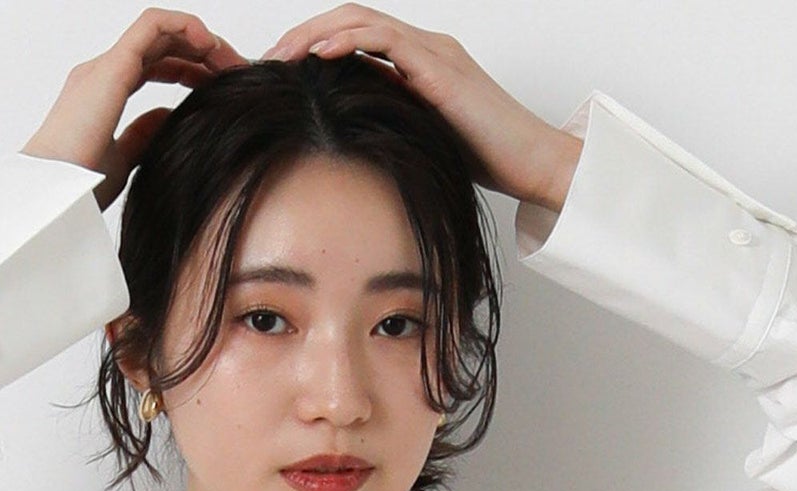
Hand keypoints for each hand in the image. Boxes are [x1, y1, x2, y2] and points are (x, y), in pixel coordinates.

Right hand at [21, 9, 248, 211]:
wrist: (55, 195)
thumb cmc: (79, 187)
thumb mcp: (123, 160)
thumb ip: (143, 135)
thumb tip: (168, 119)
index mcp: (105, 92)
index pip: (156, 64)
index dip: (192, 70)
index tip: (221, 88)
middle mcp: (104, 73)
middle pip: (163, 46)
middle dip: (203, 53)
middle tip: (236, 72)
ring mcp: (106, 66)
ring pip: (160, 30)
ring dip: (199, 38)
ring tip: (227, 59)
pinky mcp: (113, 66)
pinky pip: (152, 25)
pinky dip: (183, 26)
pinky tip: (208, 43)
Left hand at [261, 5, 581, 210]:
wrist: (531, 163)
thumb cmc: (482, 162)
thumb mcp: (419, 143)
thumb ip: (389, 131)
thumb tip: (342, 147)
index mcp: (418, 64)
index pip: (355, 38)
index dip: (312, 47)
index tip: (277, 74)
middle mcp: (424, 49)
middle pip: (351, 20)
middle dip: (303, 35)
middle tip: (265, 61)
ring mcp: (433, 53)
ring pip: (362, 21)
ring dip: (315, 34)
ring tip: (280, 56)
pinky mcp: (441, 69)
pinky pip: (386, 41)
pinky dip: (347, 42)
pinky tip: (318, 57)